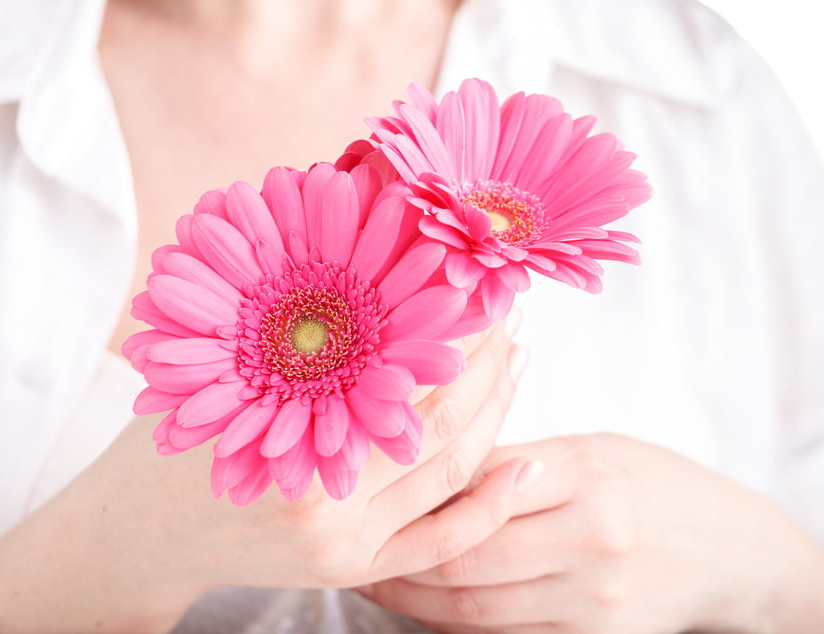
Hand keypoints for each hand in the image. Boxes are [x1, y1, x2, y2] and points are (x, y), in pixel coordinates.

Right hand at [0, 316, 530, 633]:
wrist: (132, 540)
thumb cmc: (164, 442)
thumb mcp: (207, 370)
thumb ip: (279, 321)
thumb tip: (339, 218)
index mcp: (283, 446)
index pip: (400, 374)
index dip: (449, 324)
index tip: (473, 278)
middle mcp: (324, 505)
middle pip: (439, 422)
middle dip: (483, 358)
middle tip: (506, 308)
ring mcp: (345, 546)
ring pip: (451, 473)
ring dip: (496, 409)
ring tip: (515, 356)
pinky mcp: (355, 569)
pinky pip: (442, 543)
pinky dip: (490, 506)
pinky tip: (527, 465)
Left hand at [364, 433, 823, 633]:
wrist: (730, 548)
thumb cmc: (651, 484)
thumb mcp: (590, 450)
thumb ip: (514, 461)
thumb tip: (430, 468)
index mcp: (586, 475)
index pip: (477, 490)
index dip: (416, 501)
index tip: (374, 501)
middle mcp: (592, 540)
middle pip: (467, 559)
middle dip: (402, 563)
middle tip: (360, 554)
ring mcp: (596, 600)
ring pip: (478, 609)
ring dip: (418, 601)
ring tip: (379, 583)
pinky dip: (459, 627)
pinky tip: (430, 609)